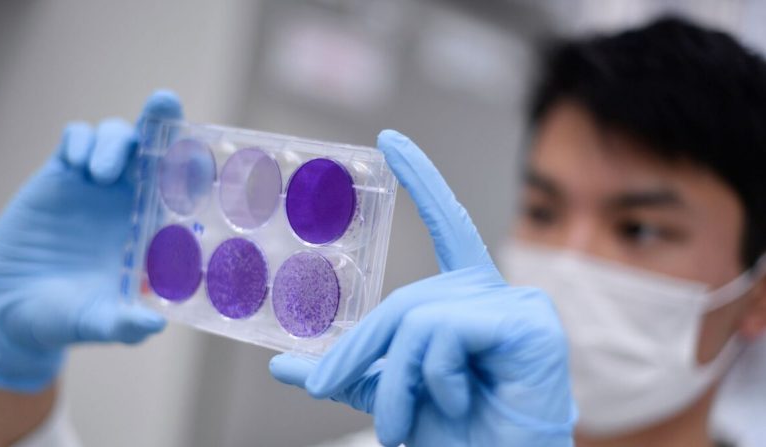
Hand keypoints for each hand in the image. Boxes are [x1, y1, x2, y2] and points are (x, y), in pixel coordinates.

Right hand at [0, 91, 182, 392]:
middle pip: (155, 149)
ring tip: (99, 175)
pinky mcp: (59, 178)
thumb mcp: (98, 323)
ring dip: (115, 142)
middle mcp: (131, 202)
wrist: (11, 313)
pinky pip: (77, 139)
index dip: (194, 166)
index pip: (182, 190)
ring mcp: (96, 187)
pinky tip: (76, 165)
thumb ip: (125, 324)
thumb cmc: (68, 320)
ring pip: (119, 138)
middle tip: (165, 102)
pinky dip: (81, 141)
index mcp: (152, 229)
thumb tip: (153, 324)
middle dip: (161, 120)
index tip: (205, 149)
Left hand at [270, 130, 576, 445]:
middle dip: (360, 350)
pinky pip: (446, 332)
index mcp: (468, 300)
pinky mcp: (532, 326)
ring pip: (419, 318)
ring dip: (394, 379)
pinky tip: (459, 400)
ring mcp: (521, 306)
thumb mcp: (388, 394)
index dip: (421, 179)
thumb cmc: (458, 436)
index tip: (390, 141)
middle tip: (327, 386)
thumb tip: (286, 365)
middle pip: (406, 300)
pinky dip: (433, 378)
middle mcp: (497, 293)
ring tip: (403, 421)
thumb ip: (348, 371)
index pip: (444, 225)